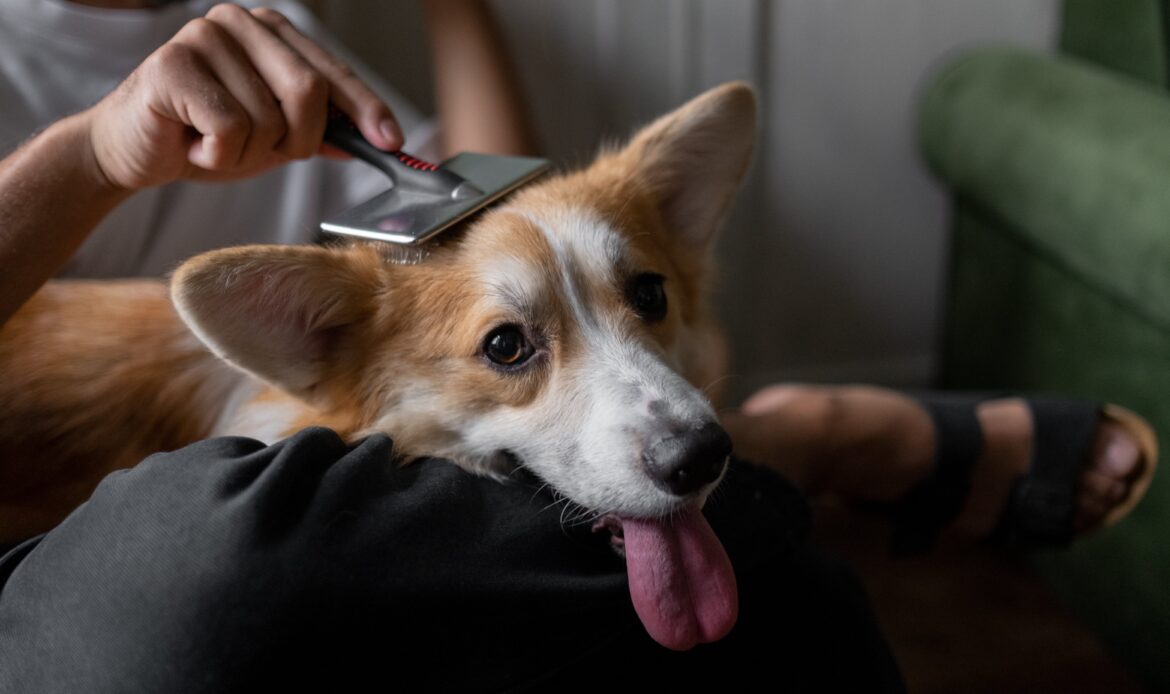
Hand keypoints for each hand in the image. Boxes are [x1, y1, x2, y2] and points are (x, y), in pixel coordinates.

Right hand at [83, 3, 401, 189]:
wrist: (133, 151)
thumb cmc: (205, 136)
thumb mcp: (276, 137)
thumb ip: (321, 131)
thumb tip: (374, 138)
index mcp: (271, 32)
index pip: (332, 71)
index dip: (366, 108)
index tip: (392, 141)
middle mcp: (240, 23)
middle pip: (308, 91)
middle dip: (299, 139)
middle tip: (270, 151)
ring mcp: (203, 38)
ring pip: (267, 119)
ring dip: (248, 153)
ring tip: (214, 143)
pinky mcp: (172, 65)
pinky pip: (229, 129)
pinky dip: (217, 155)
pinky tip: (193, 143)